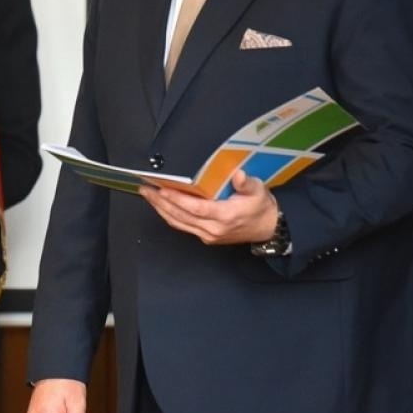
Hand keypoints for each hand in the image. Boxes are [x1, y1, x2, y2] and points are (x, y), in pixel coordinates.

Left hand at [140, 169, 278, 244]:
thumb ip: (246, 183)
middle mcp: (213, 228)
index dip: (177, 199)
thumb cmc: (260, 207)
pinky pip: (183, 226)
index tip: (162, 190)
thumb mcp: (258, 191)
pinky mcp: (205, 237)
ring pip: (178, 223)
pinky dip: (169, 216)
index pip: (196, 208)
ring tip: (148, 195)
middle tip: (145, 189)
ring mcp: (207, 235)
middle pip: (181, 216)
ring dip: (160, 209)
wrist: (267, 228)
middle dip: (160, 202)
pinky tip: (160, 206)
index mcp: (225, 216)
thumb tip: (238, 175)